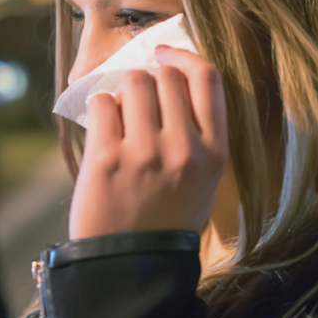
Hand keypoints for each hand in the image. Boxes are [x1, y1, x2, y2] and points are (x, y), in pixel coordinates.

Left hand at [69, 45, 227, 239]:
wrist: (130, 264)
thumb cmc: (166, 219)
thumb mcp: (204, 181)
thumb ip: (198, 134)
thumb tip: (172, 80)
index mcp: (215, 152)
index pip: (207, 79)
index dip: (183, 55)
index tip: (163, 53)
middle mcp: (185, 148)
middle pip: (165, 76)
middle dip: (148, 81)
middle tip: (138, 105)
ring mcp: (146, 152)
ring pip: (133, 83)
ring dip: (124, 95)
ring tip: (121, 122)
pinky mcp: (108, 158)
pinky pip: (103, 104)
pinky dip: (101, 111)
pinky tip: (104, 134)